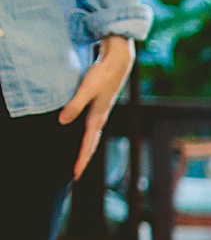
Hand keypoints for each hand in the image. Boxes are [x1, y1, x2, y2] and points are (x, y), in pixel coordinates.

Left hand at [59, 35, 134, 180]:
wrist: (119, 63)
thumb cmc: (102, 75)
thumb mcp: (86, 89)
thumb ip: (74, 106)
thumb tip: (62, 122)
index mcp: (98, 118)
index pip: (88, 144)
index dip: (81, 159)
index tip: (75, 174)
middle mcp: (100, 118)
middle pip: (91, 144)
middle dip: (83, 159)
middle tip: (76, 175)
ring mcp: (101, 113)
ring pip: (93, 137)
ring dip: (86, 150)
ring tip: (79, 160)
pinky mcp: (100, 107)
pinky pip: (93, 129)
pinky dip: (88, 138)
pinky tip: (84, 137)